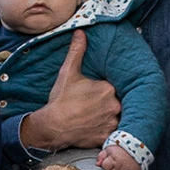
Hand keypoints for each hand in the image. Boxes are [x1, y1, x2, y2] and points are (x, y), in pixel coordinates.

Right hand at [18, 32, 119, 151]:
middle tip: (93, 106)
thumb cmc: (60, 100)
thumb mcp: (68, 73)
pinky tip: (95, 127)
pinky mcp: (107, 136)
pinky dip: (106, 130)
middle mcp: (114, 105)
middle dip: (108, 103)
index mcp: (108, 88)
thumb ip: (77, 52)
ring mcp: (111, 123)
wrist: (52, 126)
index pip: (114, 87)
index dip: (105, 90)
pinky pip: (112, 132)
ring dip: (109, 117)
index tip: (95, 93)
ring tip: (94, 117)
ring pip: (117, 117)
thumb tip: (80, 32)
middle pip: (118, 102)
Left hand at [95, 144, 142, 169]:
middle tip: (115, 165)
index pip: (104, 167)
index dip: (106, 165)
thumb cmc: (123, 145)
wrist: (139, 143)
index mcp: (113, 159)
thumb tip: (97, 164)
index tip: (109, 162)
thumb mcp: (110, 147)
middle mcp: (120, 166)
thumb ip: (101, 156)